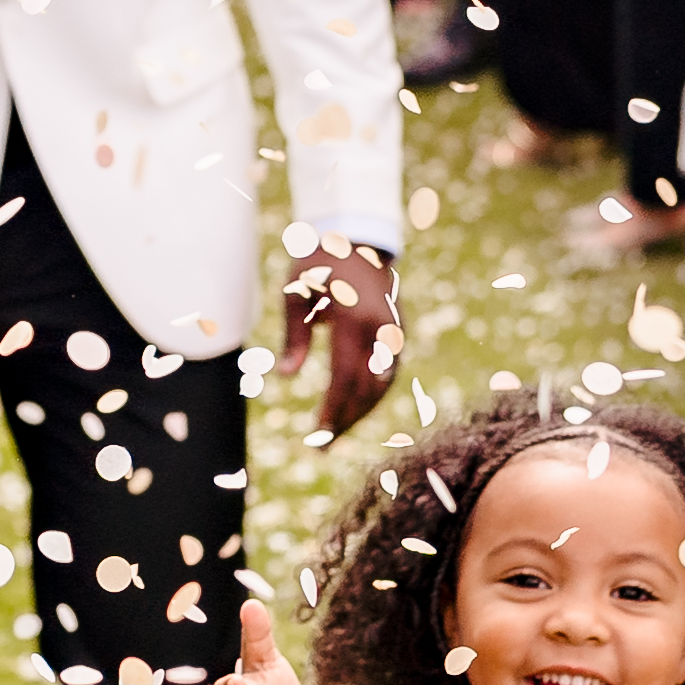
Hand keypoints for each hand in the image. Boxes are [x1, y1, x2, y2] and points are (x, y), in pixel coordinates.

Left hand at [280, 238, 401, 436]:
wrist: (358, 239)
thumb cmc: (317, 266)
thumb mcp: (296, 293)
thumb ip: (293, 336)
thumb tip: (285, 376)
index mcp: (353, 320)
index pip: (345, 377)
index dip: (333, 409)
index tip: (319, 433)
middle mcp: (379, 329)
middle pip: (366, 388)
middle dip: (346, 420)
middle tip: (323, 445)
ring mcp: (393, 332)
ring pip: (382, 384)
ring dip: (361, 412)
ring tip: (336, 434)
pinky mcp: (399, 333)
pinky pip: (389, 372)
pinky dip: (373, 395)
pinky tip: (355, 410)